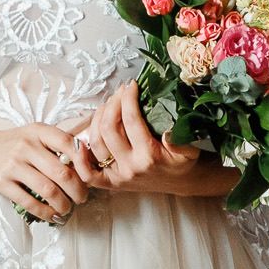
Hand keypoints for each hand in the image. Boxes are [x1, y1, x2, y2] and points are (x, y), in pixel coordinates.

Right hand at [0, 121, 89, 221]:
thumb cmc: (9, 145)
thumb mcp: (30, 136)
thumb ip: (54, 146)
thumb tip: (85, 165)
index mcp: (38, 131)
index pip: (70, 144)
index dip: (84, 162)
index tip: (89, 176)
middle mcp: (26, 145)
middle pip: (63, 173)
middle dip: (78, 190)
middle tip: (82, 199)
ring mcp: (12, 164)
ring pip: (48, 190)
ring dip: (63, 204)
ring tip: (67, 209)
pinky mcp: (1, 182)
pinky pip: (29, 201)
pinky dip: (44, 212)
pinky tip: (51, 215)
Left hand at [75, 79, 202, 192]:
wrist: (180, 183)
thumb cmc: (182, 162)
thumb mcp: (189, 150)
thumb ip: (179, 140)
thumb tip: (166, 131)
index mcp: (149, 156)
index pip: (131, 121)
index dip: (128, 99)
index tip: (131, 85)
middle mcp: (130, 166)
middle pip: (109, 128)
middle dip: (112, 104)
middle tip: (119, 92)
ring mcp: (117, 176)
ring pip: (96, 142)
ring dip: (97, 118)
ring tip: (108, 105)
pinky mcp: (110, 183)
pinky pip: (88, 173)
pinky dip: (80, 158)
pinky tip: (80, 140)